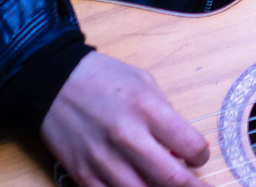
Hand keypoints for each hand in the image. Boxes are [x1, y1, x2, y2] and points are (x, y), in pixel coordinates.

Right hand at [40, 52, 209, 186]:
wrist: (54, 82)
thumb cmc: (105, 79)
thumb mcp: (146, 84)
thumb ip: (167, 116)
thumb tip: (183, 148)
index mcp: (147, 110)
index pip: (190, 145)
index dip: (201, 156)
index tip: (199, 157)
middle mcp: (127, 137)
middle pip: (171, 178)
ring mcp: (103, 159)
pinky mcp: (82, 173)